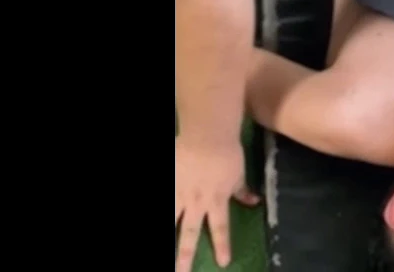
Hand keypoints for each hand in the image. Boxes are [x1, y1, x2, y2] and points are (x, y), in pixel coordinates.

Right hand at [175, 137, 260, 270]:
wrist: (207, 135)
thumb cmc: (226, 153)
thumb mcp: (238, 174)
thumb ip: (242, 190)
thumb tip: (255, 202)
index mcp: (216, 201)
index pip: (219, 228)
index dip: (221, 246)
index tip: (222, 263)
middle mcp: (196, 203)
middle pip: (188, 234)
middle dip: (184, 256)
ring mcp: (178, 193)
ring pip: (170, 221)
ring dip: (167, 241)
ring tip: (168, 260)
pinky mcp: (170, 182)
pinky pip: (166, 199)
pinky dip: (164, 210)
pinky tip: (138, 222)